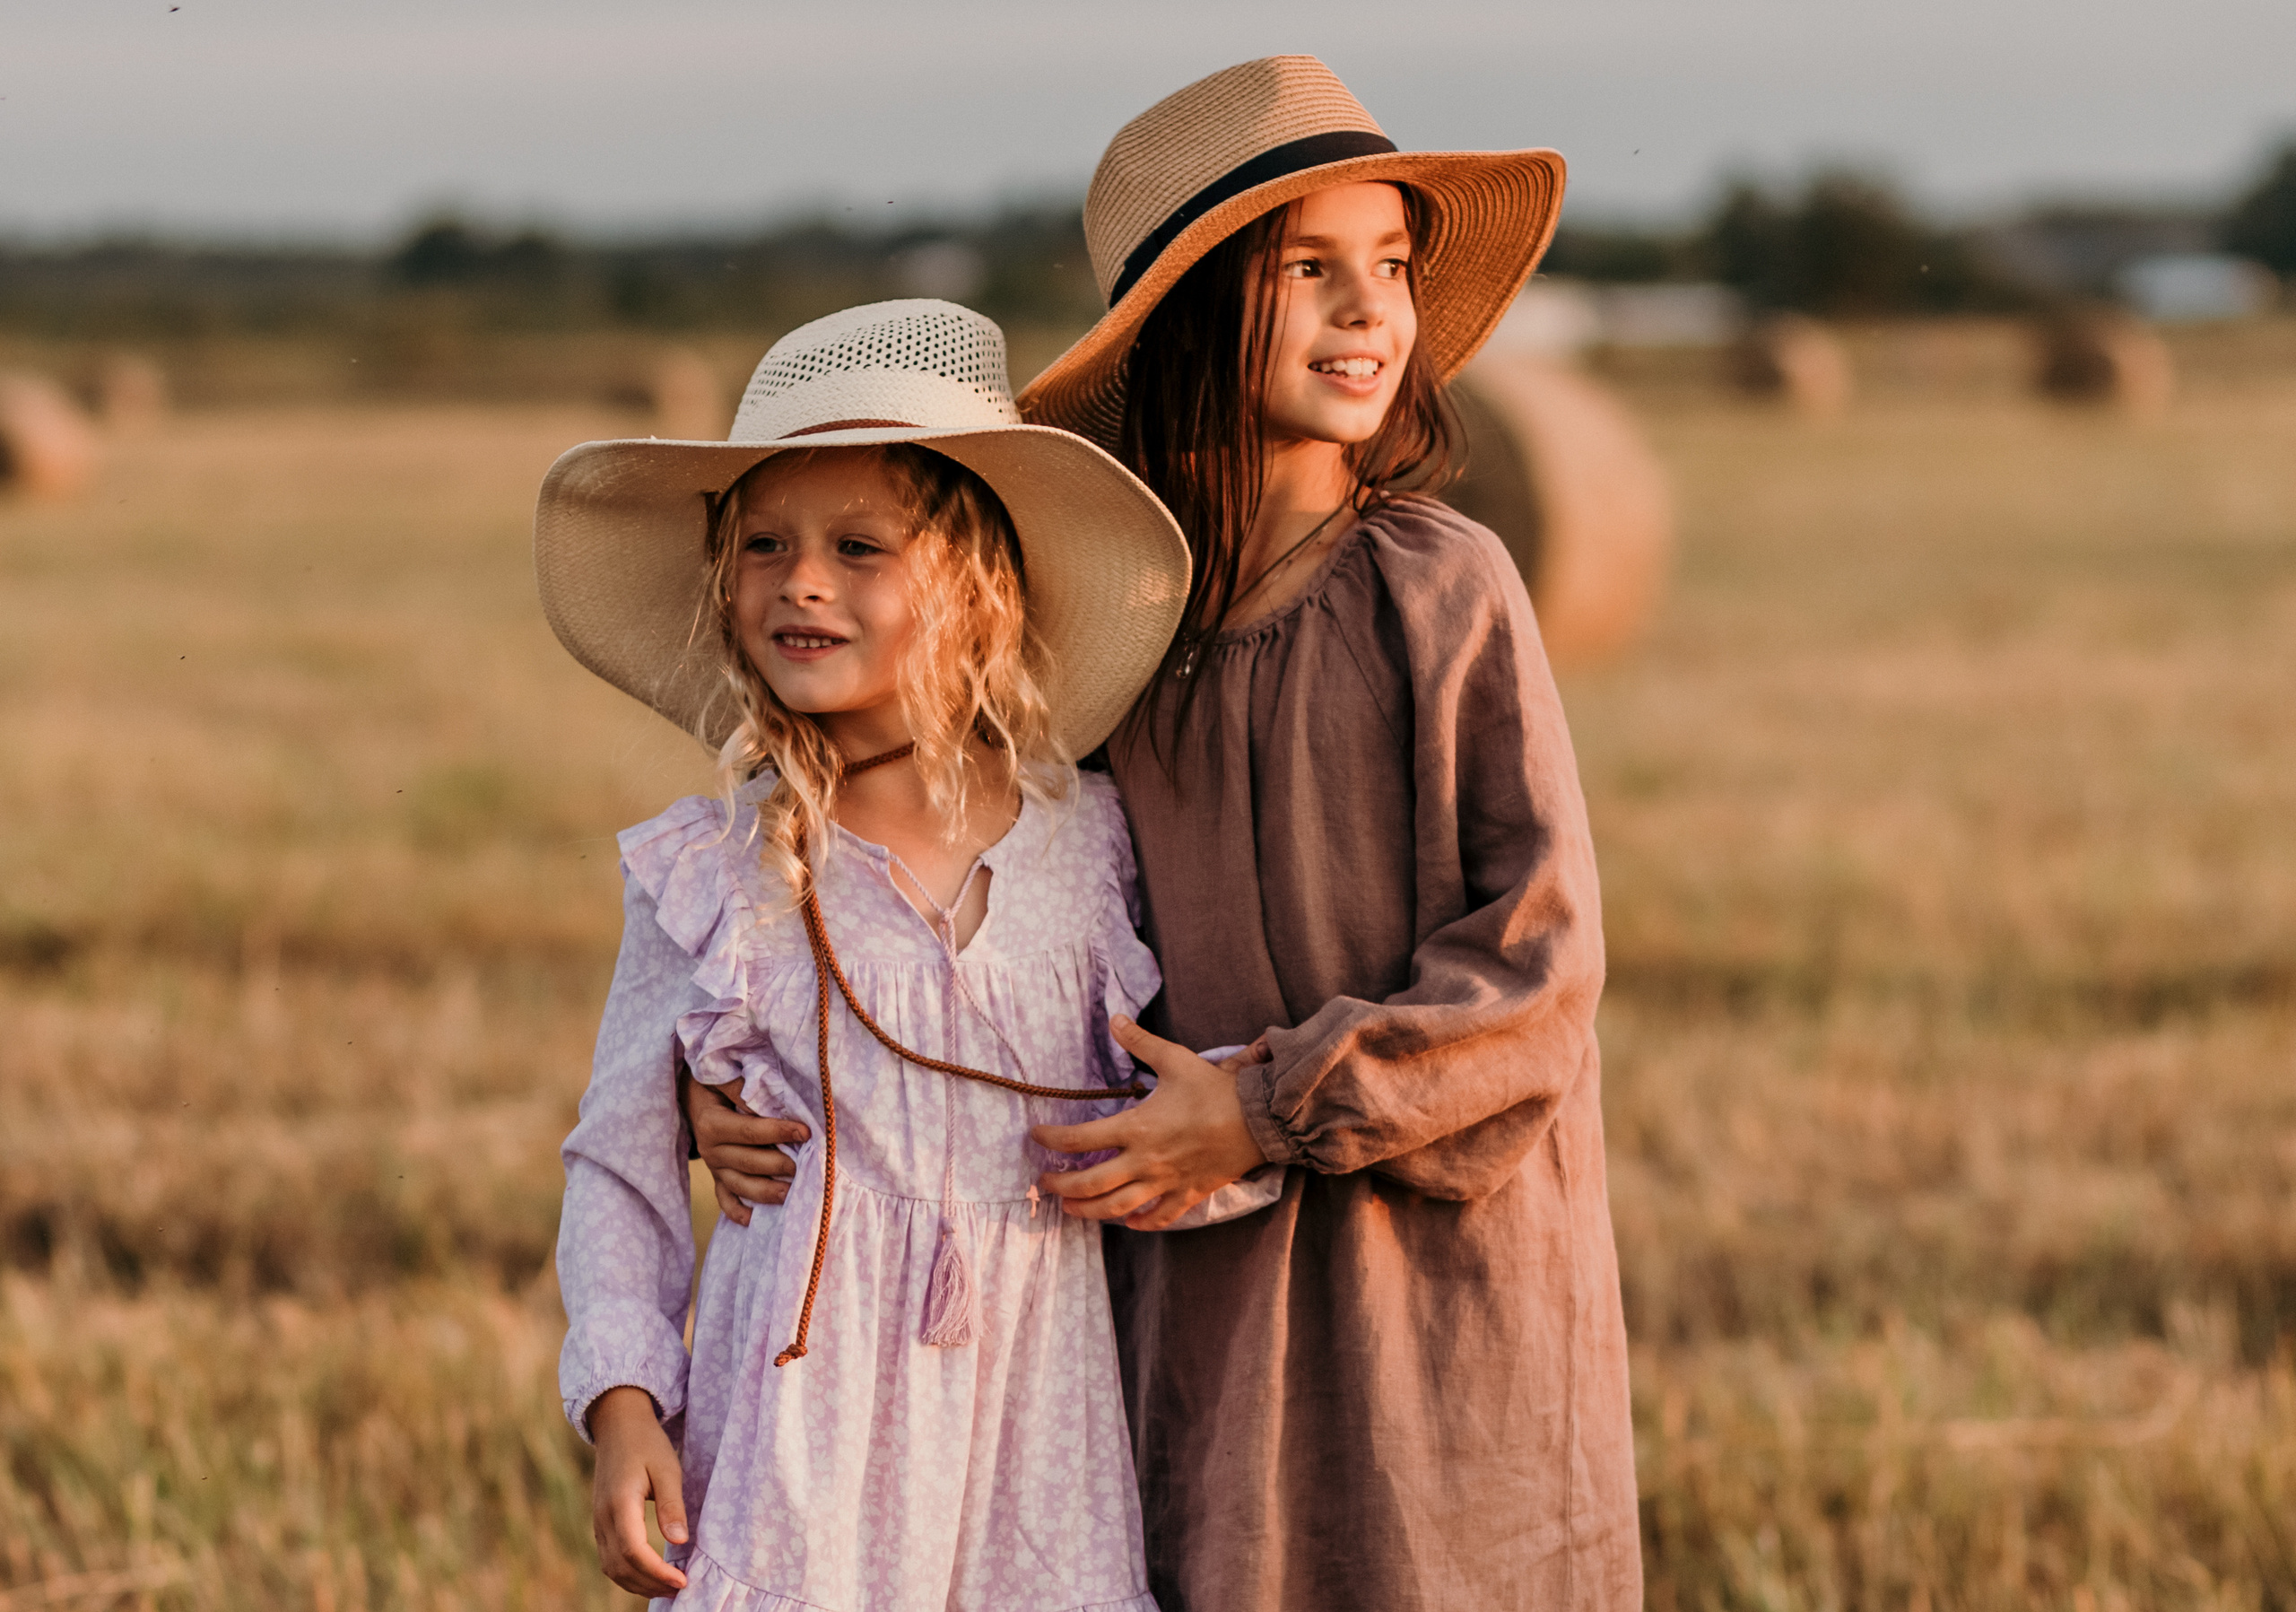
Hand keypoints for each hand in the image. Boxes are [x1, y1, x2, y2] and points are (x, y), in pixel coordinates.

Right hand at [588, 1386, 688, 1598]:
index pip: (633, 1551)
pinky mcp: (601, 1524)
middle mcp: (602, 1518)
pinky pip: (609, 1560)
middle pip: (620, 1567)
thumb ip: (671, 1505)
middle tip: (681, 1588)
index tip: (682, 1580)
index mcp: (618, 1504)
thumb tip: (680, 1542)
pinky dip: (628, 1575)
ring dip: (638, 1584)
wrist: (618, 1426)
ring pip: (611, 1568)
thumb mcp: (667, 1468)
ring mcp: (598, 1523)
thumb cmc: (647, 1444)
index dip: (656, 1572)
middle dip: (650, 1584)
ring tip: (669, 1588)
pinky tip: (651, 1576)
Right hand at [682, 1066, 807, 1225]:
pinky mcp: (717, 1179)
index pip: (749, 1131)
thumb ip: (742, 1087)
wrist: (691, 1098)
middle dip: (778, 1165)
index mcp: (711, 1124)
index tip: (805, 1131)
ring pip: (740, 1185)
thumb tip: (771, 1098)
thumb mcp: (721, 1078)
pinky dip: (739, 1212)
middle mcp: (711, 1151)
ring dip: (765, 1192)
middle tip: (804, 1165)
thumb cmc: (713, 1085)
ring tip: (790, 1194)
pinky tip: (755, 1220)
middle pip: (748, 1162)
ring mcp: (714, 1168)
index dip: (778, 1131)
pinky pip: (726, 1200)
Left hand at [1031, 1016, 1269, 1230]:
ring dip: (1088, 1211)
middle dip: (1061, 1185)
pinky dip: (1141, 1222)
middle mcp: (1145, 1161)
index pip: (1080, 1139)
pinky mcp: (1188, 1193)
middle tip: (1045, 1181)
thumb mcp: (1175, 1059)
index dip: (1052, 1138)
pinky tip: (1128, 1222)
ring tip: (1070, 1209)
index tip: (1036, 1135)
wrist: (1259, 1120)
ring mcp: (1166, 1182)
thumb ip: (1140, 1042)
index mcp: (1137, 1127)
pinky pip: (1160, 1217)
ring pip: (1117, 1207)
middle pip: (1090, 1183)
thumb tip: (1114, 1019)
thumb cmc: (1215, 1089)